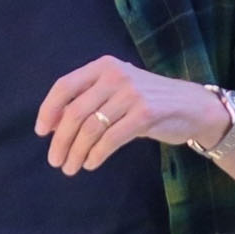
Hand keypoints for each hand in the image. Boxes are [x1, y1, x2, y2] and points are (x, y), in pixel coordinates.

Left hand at [35, 55, 228, 175]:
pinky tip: (90, 163)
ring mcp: (131, 93)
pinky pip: (111, 138)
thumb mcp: (116, 92)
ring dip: (76, 151)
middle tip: (55, 160)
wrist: (193, 107)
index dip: (48, 110)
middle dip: (61, 140)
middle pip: (75, 111)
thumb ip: (88, 101)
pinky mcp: (146, 114)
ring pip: (91, 128)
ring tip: (70, 167)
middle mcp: (115, 76)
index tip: (41, 132)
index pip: (64, 86)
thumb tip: (53, 127)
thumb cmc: (148, 101)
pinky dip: (96, 154)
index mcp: (102, 66)